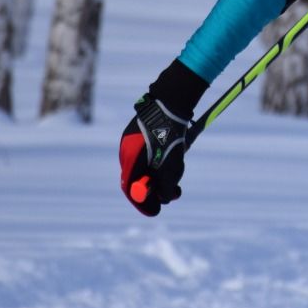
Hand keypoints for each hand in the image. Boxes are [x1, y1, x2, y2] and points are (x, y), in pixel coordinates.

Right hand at [118, 60, 207, 216]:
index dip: (142, 203)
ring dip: (162, 175)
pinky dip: (163, 161)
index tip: (156, 211)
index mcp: (129, 157)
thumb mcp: (171, 161)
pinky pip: (151, 154)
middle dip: (156, 189)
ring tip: (179, 170)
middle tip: (174, 193)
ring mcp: (134, 141)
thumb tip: (166, 197)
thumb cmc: (171, 129)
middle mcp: (128, 150)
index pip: (130, 188)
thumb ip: (166, 182)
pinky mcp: (145, 134)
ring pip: (147, 167)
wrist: (172, 97)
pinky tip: (177, 152)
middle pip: (138, 179)